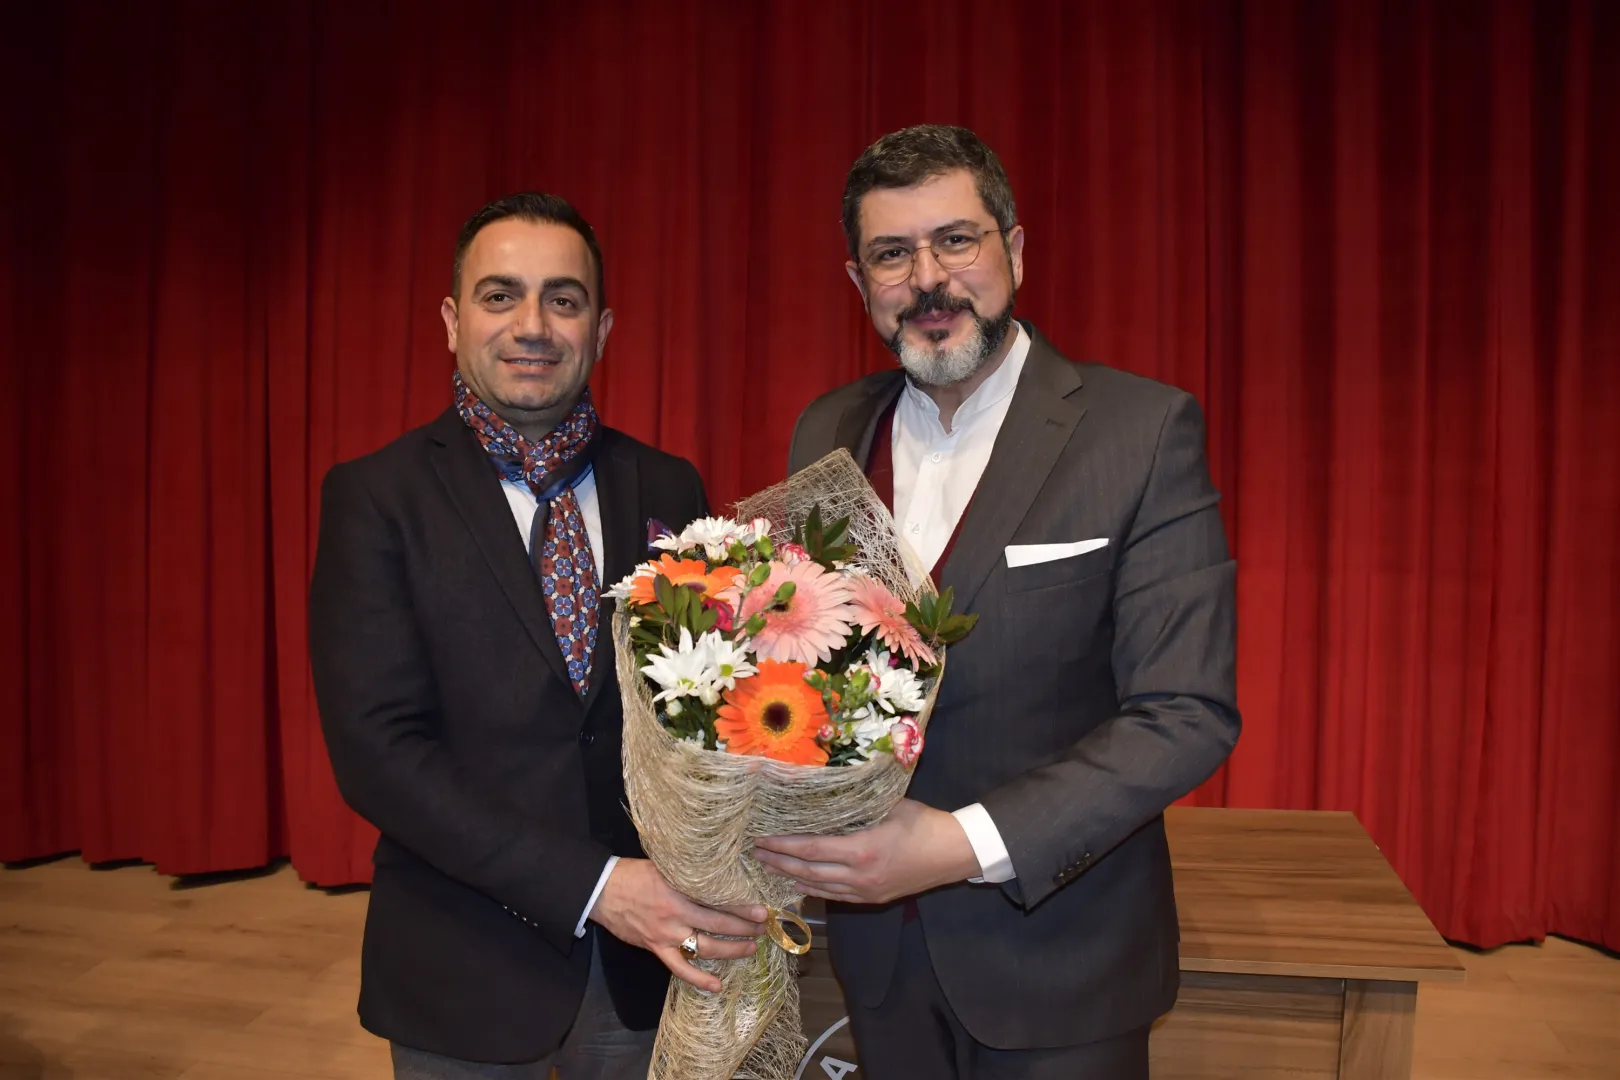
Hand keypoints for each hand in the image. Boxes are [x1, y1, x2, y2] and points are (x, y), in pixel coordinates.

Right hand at [587, 858, 766, 992]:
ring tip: (750, 948)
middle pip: (718, 923)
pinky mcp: (656, 947)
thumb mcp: (665, 866)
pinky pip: (680, 968)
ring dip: (731, 950)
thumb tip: (716, 875)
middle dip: (743, 927)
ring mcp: (666, 933)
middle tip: (762, 928)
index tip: (761, 910)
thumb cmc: (634, 874)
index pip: (718, 899)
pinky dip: (698, 979)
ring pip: (705, 947)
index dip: (742, 906)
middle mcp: (676, 912)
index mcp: (680, 888)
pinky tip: (716, 986)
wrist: (603, 890)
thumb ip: (688, 874)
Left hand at [751, 799, 981, 904]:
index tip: (762, 838)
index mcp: (862, 850)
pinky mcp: (873, 898)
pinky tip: (799, 883)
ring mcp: (866, 891)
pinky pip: (836, 896)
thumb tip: (828, 790)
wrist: (955, 853)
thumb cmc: (924, 823)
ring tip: (769, 868)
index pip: (811, 850)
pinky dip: (813, 889)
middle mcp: (860, 876)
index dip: (784, 846)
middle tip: (755, 853)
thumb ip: (858, 804)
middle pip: (808, 872)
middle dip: (779, 862)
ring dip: (791, 878)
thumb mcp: (890, 805)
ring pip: (819, 887)